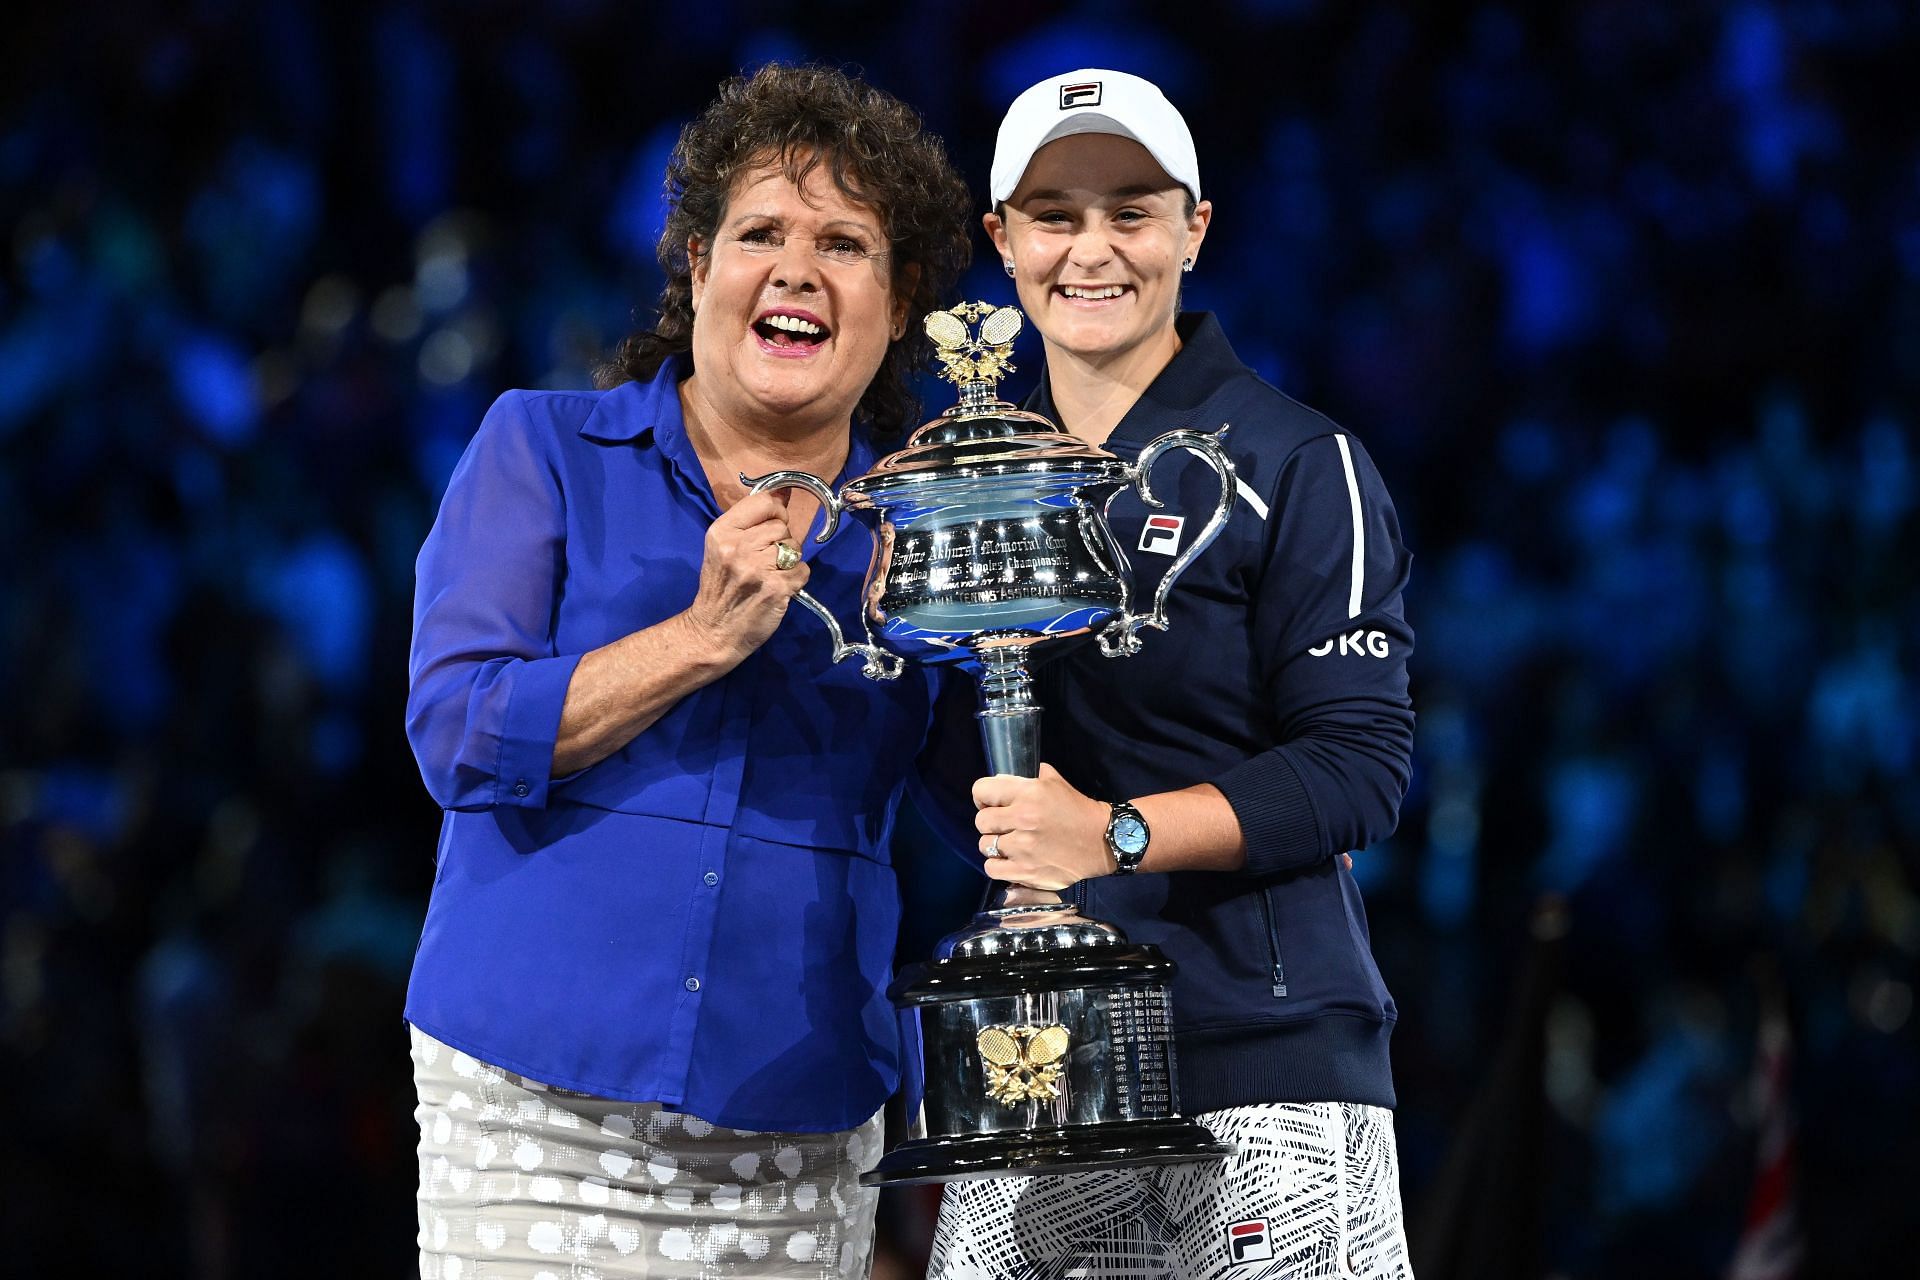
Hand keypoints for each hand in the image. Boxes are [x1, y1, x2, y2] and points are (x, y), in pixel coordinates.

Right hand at [681, 491, 809, 660]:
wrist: (713, 632)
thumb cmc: (719, 587)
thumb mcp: (722, 547)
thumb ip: (751, 519)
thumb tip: (784, 491)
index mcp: (722, 532)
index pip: (765, 502)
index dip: (775, 512)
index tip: (770, 526)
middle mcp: (739, 547)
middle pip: (782, 527)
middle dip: (779, 542)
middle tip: (762, 561)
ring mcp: (758, 569)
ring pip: (794, 548)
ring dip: (788, 561)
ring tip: (768, 575)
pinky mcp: (776, 589)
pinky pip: (802, 570)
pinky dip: (795, 580)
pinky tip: (777, 588)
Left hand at [973, 764, 1111, 889]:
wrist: (1101, 841)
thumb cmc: (1076, 810)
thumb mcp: (1054, 783)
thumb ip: (1025, 779)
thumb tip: (999, 781)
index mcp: (1028, 794)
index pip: (981, 790)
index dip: (983, 797)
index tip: (990, 804)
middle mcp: (1023, 819)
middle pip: (981, 821)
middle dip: (991, 822)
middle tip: (1004, 826)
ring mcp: (1023, 848)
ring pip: (985, 846)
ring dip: (995, 845)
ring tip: (1010, 845)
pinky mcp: (1026, 872)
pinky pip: (992, 868)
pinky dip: (998, 865)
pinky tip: (1010, 861)